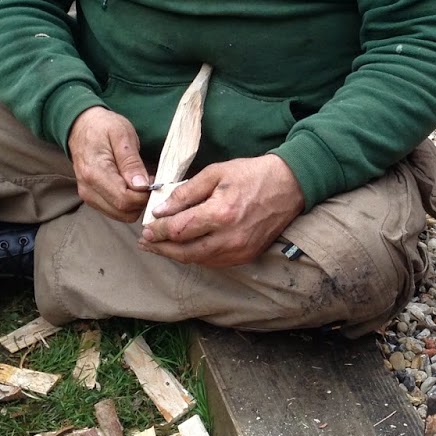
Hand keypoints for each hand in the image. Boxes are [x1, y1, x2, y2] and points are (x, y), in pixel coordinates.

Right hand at [67, 106, 151, 220]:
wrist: (81, 126)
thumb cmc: (103, 127)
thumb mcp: (122, 135)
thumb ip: (131, 162)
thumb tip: (141, 186)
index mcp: (95, 173)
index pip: (125, 200)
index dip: (144, 195)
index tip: (154, 180)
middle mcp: (88, 190)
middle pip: (124, 212)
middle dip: (142, 201)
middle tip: (150, 181)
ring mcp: (88, 196)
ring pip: (121, 215)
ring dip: (136, 204)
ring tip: (140, 182)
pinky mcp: (92, 199)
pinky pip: (116, 211)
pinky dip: (128, 204)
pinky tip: (131, 186)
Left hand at [141, 154, 302, 267]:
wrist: (290, 186)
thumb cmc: (252, 174)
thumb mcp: (216, 173)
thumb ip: (186, 192)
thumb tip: (161, 210)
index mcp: (220, 214)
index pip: (179, 230)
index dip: (158, 231)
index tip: (146, 228)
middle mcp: (229, 238)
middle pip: (184, 252)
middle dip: (162, 248)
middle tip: (146, 243)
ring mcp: (239, 250)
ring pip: (198, 260)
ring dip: (177, 255)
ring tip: (161, 247)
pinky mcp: (246, 256)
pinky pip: (214, 262)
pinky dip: (196, 257)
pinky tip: (186, 249)